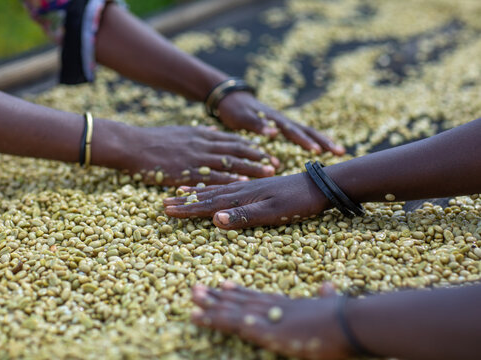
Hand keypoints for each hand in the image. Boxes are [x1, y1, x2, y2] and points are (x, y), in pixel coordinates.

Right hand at [118, 125, 278, 185]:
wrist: (133, 145)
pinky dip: (228, 179)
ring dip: (250, 166)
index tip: (267, 150)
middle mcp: (203, 144)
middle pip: (237, 150)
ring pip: (229, 162)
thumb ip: (201, 133)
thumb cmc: (156, 139)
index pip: (233, 140)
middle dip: (258, 156)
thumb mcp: (182, 131)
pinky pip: (212, 176)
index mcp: (202, 136)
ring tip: (268, 171)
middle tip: (276, 162)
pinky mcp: (187, 170)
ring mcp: (196, 157)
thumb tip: (215, 131)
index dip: (251, 146)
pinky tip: (242, 183)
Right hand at [164, 172, 329, 228]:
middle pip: (207, 195)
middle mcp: (242, 190)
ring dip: (197, 192)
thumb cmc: (298, 202)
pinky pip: (229, 187)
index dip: (187, 208)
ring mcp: (249, 188)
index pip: (208, 203)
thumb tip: (215, 219)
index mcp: (242, 196)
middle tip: (164, 203)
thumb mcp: (273, 212)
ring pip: (216, 189)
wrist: (320, 186)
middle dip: (185, 200)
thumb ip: (244, 215)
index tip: (167, 210)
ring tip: (180, 192)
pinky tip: (214, 188)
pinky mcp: (257, 188)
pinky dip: (216, 188)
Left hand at [191, 281, 352, 359]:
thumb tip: (327, 285)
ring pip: (231, 308)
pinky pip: (230, 323)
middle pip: (240, 300)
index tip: (225, 284)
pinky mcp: (262, 330)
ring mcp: (266, 317)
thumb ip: (326, 296)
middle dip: (219, 296)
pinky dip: (212, 318)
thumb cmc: (345, 317)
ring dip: (210, 303)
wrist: (348, 322)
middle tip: (198, 288)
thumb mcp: (333, 305)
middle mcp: (273, 307)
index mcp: (288, 305)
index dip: (240, 291)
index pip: (258, 297)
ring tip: (192, 296)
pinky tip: (197, 315)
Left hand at [218, 92, 345, 154]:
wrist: (231, 98)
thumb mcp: (241, 116)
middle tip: (341, 151)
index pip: (293, 131)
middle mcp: (283, 121)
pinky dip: (314, 140)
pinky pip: (301, 134)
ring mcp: (284, 123)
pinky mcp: (282, 126)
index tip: (317, 151)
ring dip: (323, 141)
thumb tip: (273, 132)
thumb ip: (256, 124)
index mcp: (274, 119)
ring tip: (339, 151)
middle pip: (307, 130)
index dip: (305, 141)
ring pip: (307, 132)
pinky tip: (322, 150)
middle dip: (324, 141)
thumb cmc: (234, 109)